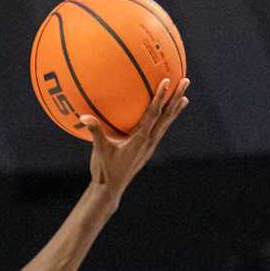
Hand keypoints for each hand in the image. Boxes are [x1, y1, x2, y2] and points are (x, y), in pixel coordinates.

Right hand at [84, 78, 188, 193]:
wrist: (111, 190)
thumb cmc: (104, 170)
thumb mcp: (99, 150)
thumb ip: (94, 132)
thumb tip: (83, 116)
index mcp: (139, 139)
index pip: (153, 114)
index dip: (160, 97)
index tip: (167, 81)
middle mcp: (149, 141)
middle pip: (166, 116)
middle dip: (176, 98)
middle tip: (186, 81)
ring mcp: (150, 145)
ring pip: (166, 123)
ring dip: (175, 108)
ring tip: (185, 95)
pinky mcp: (147, 148)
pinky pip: (159, 129)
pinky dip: (166, 119)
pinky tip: (167, 113)